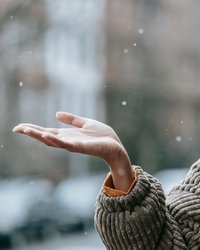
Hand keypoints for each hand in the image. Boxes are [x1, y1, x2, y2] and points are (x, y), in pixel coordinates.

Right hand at [13, 112, 133, 190]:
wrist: (116, 146)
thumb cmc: (103, 137)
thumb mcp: (86, 124)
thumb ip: (72, 120)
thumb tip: (56, 114)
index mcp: (68, 136)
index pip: (47, 132)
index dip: (34, 129)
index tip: (20, 126)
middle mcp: (68, 141)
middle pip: (45, 137)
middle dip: (31, 133)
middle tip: (17, 128)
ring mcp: (73, 145)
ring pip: (52, 141)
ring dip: (39, 136)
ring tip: (26, 130)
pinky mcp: (81, 147)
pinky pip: (66, 144)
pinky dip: (56, 140)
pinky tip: (47, 136)